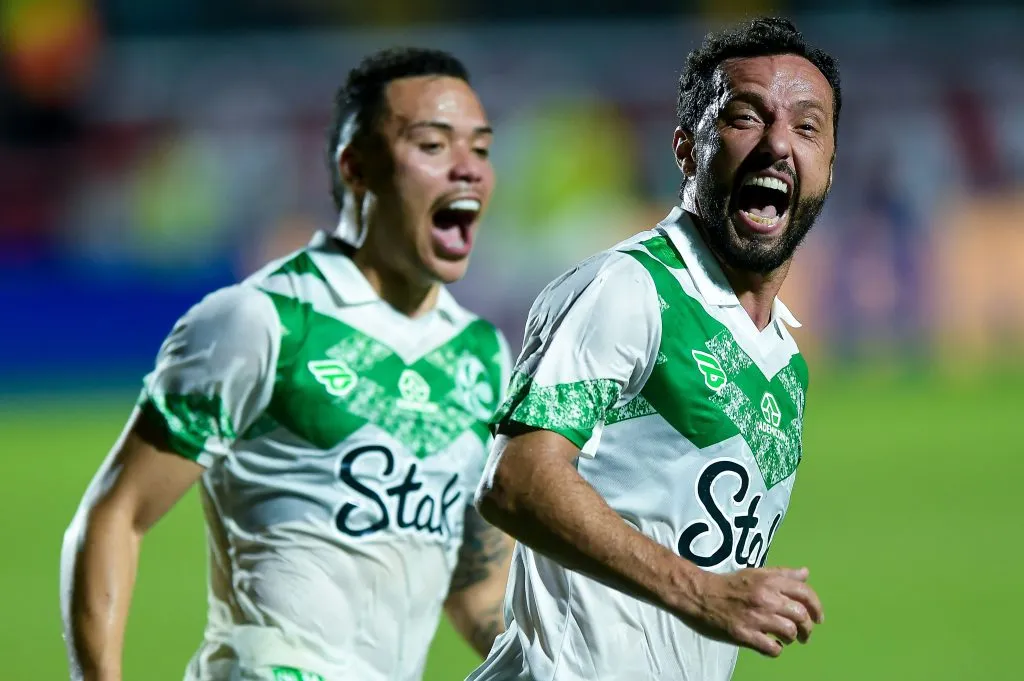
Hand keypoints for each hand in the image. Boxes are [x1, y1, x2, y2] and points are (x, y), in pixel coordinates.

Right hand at [686, 566, 823, 656]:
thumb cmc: (729, 585)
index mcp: (769, 581)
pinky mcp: (744, 635)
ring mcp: (755, 617)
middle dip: (808, 628)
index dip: (817, 607)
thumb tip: (806, 574)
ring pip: (789, 632)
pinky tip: (772, 645)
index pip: (805, 593)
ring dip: (792, 638)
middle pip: (800, 615)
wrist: (700, 595)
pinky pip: (772, 648)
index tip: (818, 618)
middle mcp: (765, 598)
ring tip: (786, 638)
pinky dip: (776, 649)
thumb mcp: (756, 573)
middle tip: (805, 634)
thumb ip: (782, 574)